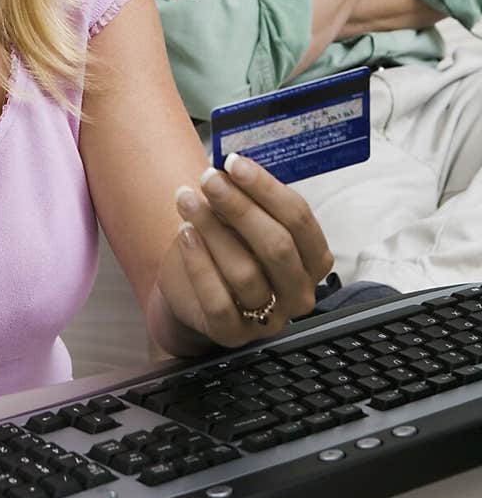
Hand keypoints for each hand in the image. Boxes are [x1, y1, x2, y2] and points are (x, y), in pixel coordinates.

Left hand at [156, 153, 332, 347]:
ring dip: (212, 229)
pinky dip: (199, 264)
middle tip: (210, 179)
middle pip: (277, 246)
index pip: (299, 219)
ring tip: (186, 200)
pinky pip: (218, 301)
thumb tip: (229, 167)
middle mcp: (299, 293)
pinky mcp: (234, 335)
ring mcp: (269, 319)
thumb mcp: (242, 222)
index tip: (235, 163)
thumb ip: (245, 198)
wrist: (194, 292)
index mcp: (312, 259)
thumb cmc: (229, 248)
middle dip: (240, 207)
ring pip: (246, 273)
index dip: (267, 189)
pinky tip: (185, 234)